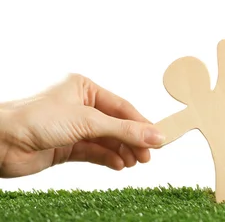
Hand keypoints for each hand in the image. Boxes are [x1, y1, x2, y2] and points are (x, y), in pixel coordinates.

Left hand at [0, 74, 164, 177]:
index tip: (159, 137)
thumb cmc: (36, 118)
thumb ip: (124, 131)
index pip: (121, 107)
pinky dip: (108, 158)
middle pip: (116, 124)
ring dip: (122, 151)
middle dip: (133, 140)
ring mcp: (72, 127)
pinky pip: (94, 152)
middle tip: (148, 155)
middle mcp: (79, 106)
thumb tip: (155, 136)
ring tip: (135, 162)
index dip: (141, 123)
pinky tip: (119, 165)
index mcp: (84, 88)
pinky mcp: (65, 147)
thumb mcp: (88, 121)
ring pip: (106, 140)